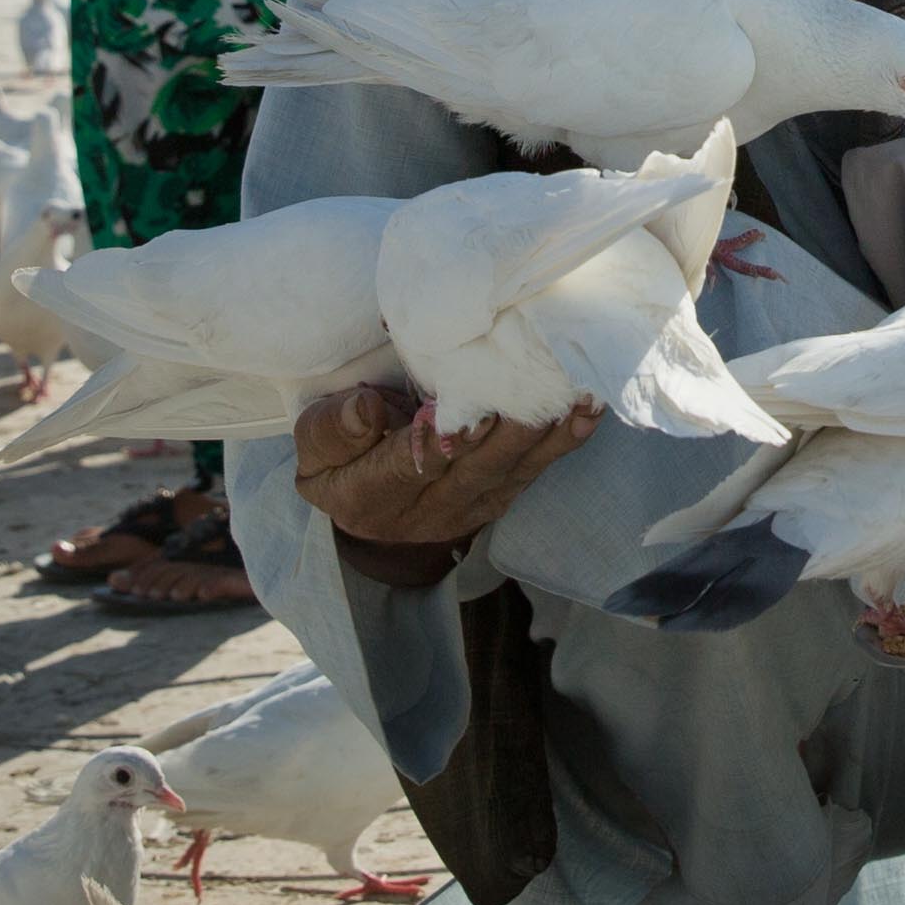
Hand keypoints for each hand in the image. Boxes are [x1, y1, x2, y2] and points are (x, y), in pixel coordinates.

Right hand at [296, 381, 597, 584]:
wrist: (375, 523)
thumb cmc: (341, 467)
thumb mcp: (315, 453)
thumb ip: (331, 430)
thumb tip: (367, 408)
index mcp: (373, 494)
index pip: (406, 468)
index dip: (436, 444)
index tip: (459, 416)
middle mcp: (431, 507)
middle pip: (477, 468)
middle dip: (510, 426)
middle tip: (534, 381)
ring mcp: (474, 504)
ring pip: (515, 469)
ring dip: (549, 430)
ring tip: (576, 389)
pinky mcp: (502, 495)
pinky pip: (536, 469)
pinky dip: (565, 438)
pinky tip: (589, 409)